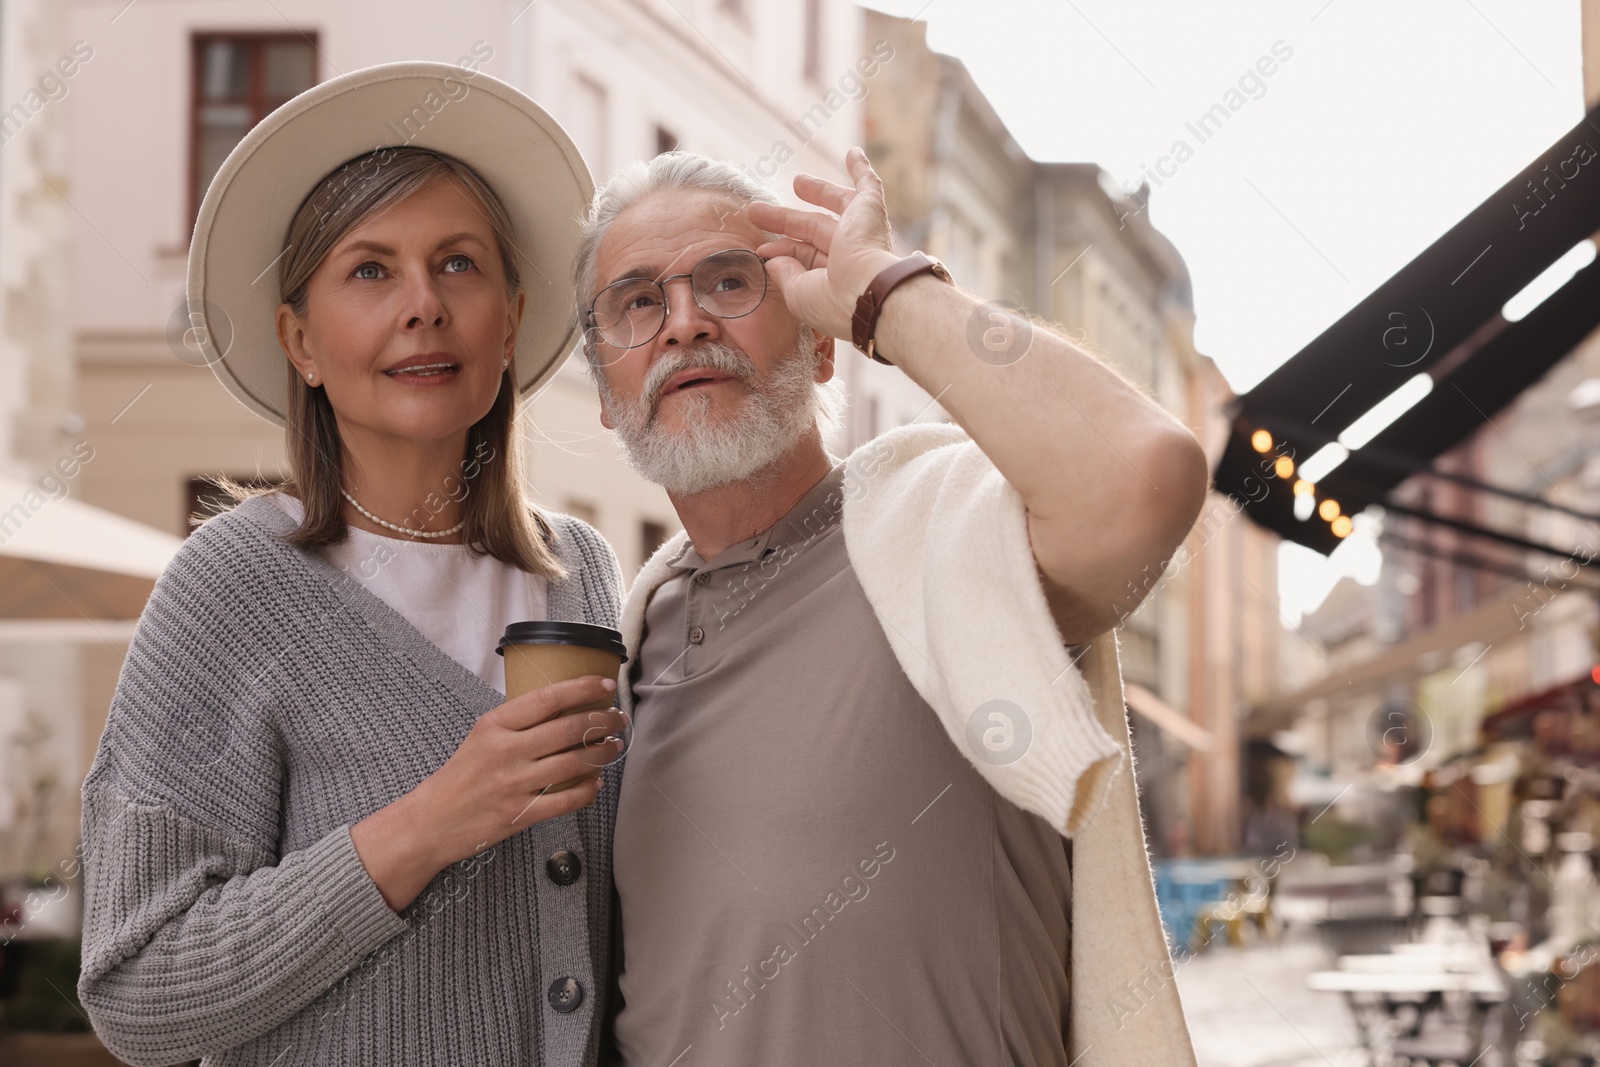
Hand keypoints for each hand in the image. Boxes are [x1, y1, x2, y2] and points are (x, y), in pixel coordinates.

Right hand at [352, 675, 627, 910]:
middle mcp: (506, 751)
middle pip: (569, 729)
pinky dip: (588, 790)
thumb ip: (518, 722)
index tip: (606, 686)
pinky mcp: (520, 814)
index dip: (583, 689)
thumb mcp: (482, 736)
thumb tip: (564, 706)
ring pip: (574, 762)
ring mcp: (514, 784)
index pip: (548, 698)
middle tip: (619, 718)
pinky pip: (566, 800)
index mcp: (495, 725)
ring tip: (615, 746)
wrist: (432, 821)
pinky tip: (596, 783)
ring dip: (603, 753)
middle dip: (603, 721)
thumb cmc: (461, 775)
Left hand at [747, 147, 900, 341]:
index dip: (780, 250)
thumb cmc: (833, 299)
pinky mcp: (871, 209)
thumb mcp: (797, 292)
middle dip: (784, 219)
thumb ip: (784, 273)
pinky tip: (853, 153)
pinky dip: (861, 169)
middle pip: (811, 228)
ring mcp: (861, 230)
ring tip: (796, 180)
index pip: (802, 255)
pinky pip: (869, 184)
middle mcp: (849, 254)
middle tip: (757, 210)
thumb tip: (771, 259)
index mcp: (834, 276)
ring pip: (835, 204)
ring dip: (817, 191)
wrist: (867, 290)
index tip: (760, 249)